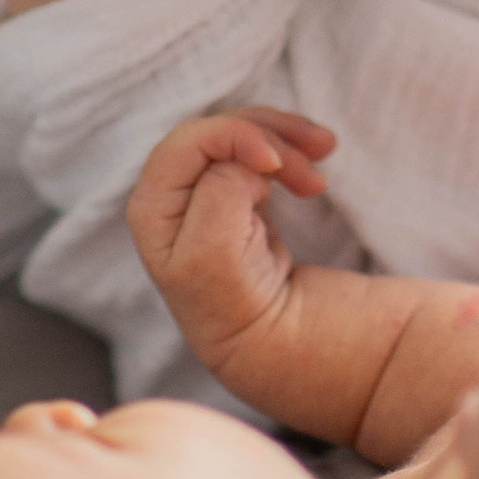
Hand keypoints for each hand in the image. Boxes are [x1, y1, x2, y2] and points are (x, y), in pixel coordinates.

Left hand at [129, 105, 335, 365]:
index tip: (276, 161)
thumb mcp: (215, 253)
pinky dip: (290, 152)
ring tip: (326, 151)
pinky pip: (260, 155)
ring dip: (286, 137)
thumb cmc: (238, 304)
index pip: (187, 143)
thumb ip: (219, 191)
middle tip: (318, 154)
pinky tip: (316, 175)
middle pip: (216, 133)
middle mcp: (171, 198)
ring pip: (242, 136)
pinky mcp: (239, 198)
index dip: (234, 135)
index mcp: (151, 208)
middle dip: (268, 135)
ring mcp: (205, 196)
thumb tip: (242, 159)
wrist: (277, 346)